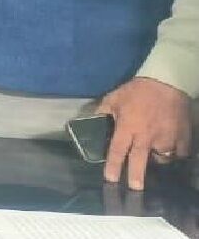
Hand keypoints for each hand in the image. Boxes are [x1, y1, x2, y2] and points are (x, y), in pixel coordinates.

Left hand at [99, 76, 192, 190]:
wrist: (167, 82)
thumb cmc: (137, 91)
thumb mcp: (113, 98)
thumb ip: (102, 112)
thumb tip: (90, 122)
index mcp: (128, 127)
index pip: (118, 150)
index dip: (113, 166)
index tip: (110, 179)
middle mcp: (147, 136)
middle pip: (140, 161)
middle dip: (136, 176)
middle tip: (135, 189)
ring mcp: (166, 138)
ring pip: (161, 158)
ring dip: (157, 159)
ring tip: (153, 156)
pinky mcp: (182, 137)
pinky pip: (178, 152)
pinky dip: (174, 153)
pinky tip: (170, 150)